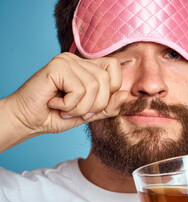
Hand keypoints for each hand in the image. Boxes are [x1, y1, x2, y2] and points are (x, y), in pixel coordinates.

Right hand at [0, 52, 127, 150]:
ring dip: (81, 107)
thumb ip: (108, 106)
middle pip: (107, 80)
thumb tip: (125, 94)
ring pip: (94, 86)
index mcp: (88, 67)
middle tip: (76, 111)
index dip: (111, 90)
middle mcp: (78, 59)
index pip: (115, 68)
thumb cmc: (56, 116)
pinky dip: (70, 105)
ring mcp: (67, 60)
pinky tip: (55, 103)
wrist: (27, 121)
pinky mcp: (57, 66)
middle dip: (96, 105)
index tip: (92, 104)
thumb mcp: (89, 114)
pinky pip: (79, 89)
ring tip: (65, 108)